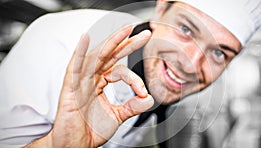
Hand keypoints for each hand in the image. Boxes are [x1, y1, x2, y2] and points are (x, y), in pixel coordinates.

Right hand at [25, 26, 153, 146]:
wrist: (76, 146)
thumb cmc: (91, 131)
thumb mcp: (118, 115)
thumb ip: (133, 106)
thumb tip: (149, 98)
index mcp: (100, 82)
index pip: (121, 71)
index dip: (135, 79)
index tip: (143, 92)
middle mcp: (91, 78)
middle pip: (109, 55)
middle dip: (126, 42)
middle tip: (143, 33)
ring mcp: (80, 81)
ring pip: (96, 56)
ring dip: (110, 42)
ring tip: (125, 30)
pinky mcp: (70, 88)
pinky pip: (74, 67)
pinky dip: (79, 52)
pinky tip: (85, 38)